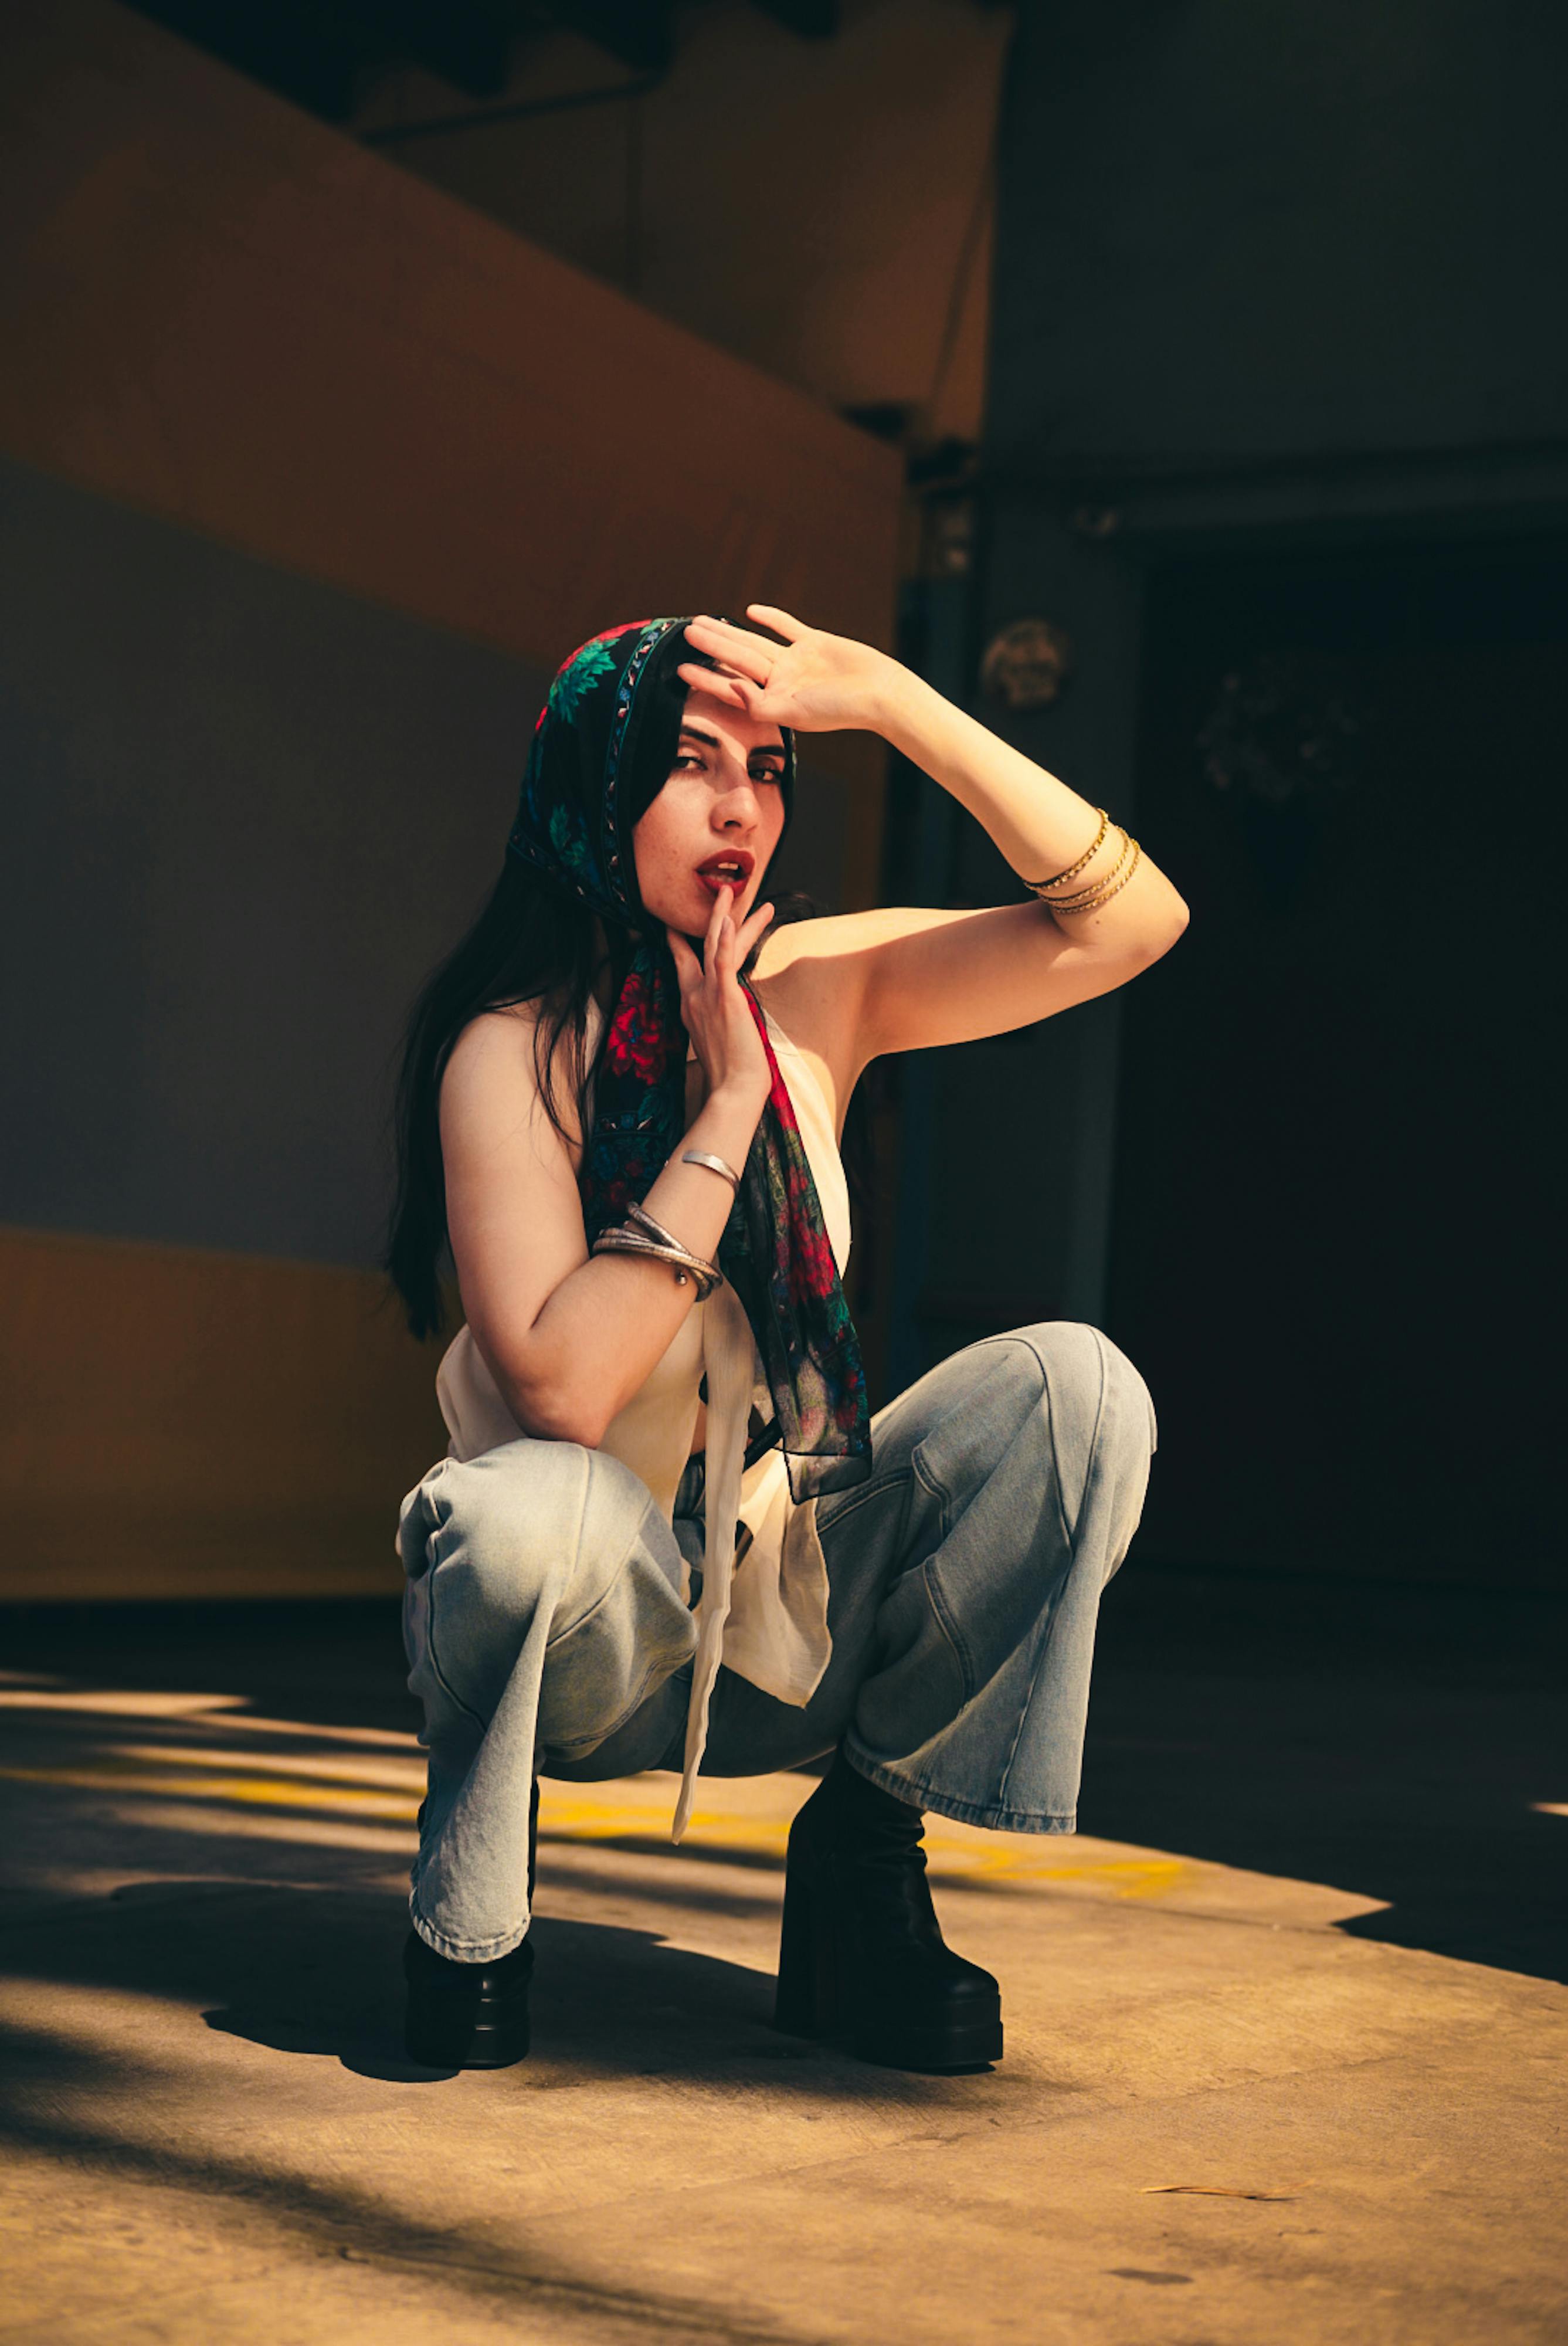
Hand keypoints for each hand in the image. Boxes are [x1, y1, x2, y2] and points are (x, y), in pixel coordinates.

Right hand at [666, 882, 774, 1104]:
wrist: (733, 1091)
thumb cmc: (730, 1074)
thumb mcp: (716, 1041)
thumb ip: (714, 1021)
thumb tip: (722, 1017)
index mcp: (693, 1006)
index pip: (684, 965)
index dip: (680, 943)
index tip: (674, 925)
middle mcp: (696, 997)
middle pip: (699, 947)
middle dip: (711, 917)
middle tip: (721, 892)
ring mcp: (708, 996)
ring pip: (712, 945)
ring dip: (721, 915)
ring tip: (728, 891)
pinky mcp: (725, 999)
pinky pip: (722, 963)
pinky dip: (724, 940)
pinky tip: (727, 920)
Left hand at [677, 605, 907, 735]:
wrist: (881, 693)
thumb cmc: (840, 709)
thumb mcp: (795, 712)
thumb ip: (759, 704)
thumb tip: (730, 689)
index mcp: (774, 701)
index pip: (732, 688)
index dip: (706, 679)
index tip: (681, 669)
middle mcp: (782, 681)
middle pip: (739, 659)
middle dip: (712, 647)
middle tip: (686, 632)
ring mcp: (797, 661)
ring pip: (755, 642)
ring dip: (730, 632)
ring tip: (704, 621)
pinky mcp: (815, 644)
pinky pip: (787, 628)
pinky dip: (771, 620)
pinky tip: (750, 611)